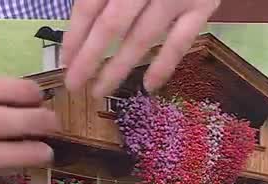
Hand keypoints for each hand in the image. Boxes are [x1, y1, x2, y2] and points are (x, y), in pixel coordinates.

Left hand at [62, 0, 220, 98]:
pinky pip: (181, 42)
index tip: (64, 61)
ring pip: (141, 38)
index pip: (89, 6)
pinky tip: (149, 86)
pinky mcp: (203, 6)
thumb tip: (81, 22)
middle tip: (74, 85)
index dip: (74, 36)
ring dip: (118, 69)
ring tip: (99, 90)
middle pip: (110, 26)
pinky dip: (164, 66)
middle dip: (89, 59)